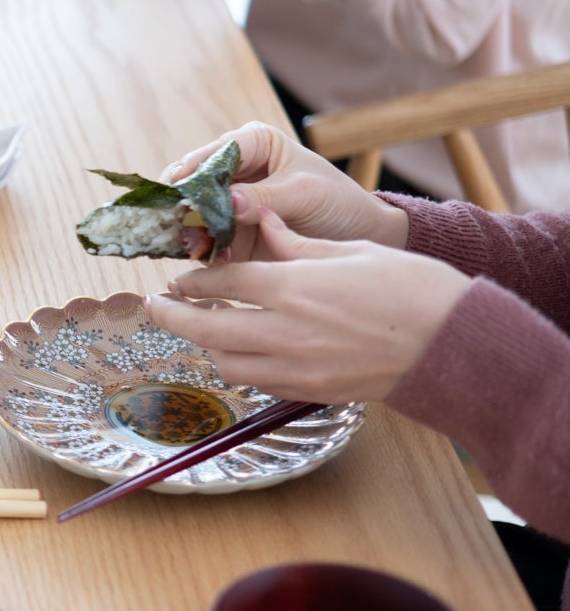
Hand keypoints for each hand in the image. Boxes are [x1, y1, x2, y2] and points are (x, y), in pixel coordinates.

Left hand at [146, 210, 471, 402]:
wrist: (456, 345)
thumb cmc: (412, 288)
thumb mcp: (350, 251)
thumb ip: (295, 242)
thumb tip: (258, 217)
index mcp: (292, 287)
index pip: (220, 284)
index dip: (192, 281)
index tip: (176, 277)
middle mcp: (285, 331)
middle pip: (206, 329)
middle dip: (172, 316)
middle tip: (155, 305)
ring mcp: (297, 367)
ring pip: (226, 363)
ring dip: (207, 345)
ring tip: (202, 327)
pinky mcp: (313, 392)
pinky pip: (259, 382)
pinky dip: (241, 367)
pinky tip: (243, 351)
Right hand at [159, 122, 409, 261]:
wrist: (357, 239)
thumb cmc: (337, 202)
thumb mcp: (304, 193)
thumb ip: (264, 196)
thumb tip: (227, 201)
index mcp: (253, 144)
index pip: (214, 152)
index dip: (193, 169)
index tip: (179, 188)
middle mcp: (234, 171)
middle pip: (195, 183)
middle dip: (185, 203)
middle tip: (179, 221)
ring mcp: (228, 203)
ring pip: (194, 213)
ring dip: (190, 229)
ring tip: (194, 245)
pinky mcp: (229, 233)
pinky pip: (205, 239)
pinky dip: (204, 249)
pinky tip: (210, 258)